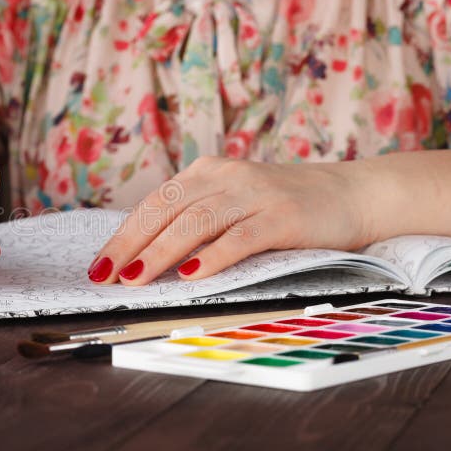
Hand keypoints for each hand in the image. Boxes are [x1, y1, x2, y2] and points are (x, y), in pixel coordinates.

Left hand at [89, 156, 370, 284]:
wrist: (350, 194)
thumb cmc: (283, 207)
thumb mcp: (233, 203)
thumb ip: (196, 218)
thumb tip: (145, 255)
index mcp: (207, 173)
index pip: (154, 204)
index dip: (123, 234)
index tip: (99, 265)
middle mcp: (226, 177)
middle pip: (166, 210)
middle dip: (130, 245)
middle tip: (104, 276)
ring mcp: (255, 194)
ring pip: (196, 222)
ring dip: (162, 252)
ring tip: (136, 278)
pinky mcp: (283, 216)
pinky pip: (241, 237)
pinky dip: (213, 256)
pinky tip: (191, 276)